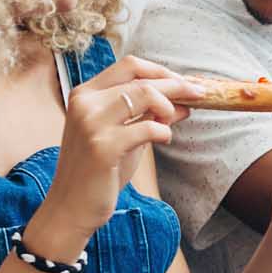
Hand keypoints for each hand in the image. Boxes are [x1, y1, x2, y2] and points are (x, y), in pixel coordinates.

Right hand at [32, 56, 202, 253]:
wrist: (71, 207)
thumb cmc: (99, 171)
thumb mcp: (126, 136)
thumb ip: (150, 115)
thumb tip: (185, 102)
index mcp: (85, 94)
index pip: (129, 65)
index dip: (162, 71)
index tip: (184, 82)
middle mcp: (85, 103)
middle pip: (141, 78)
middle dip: (177, 85)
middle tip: (200, 94)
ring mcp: (91, 124)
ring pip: (145, 94)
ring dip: (169, 106)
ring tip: (172, 121)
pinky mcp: (102, 146)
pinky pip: (147, 127)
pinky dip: (164, 131)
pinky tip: (164, 139)